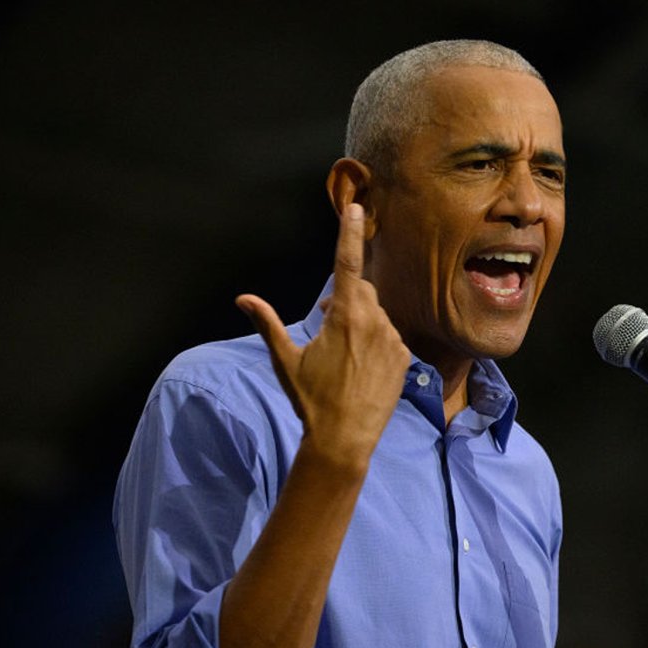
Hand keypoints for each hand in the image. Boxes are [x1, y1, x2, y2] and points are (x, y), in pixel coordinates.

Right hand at [236, 203, 410, 470]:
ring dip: (361, 322)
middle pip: (362, 290)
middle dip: (346, 298)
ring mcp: (392, 339)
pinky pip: (389, 337)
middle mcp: (373, 321)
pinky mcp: (404, 357)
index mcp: (343, 316)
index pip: (347, 263)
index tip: (357, 207)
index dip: (350, 232)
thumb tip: (243, 298)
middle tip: (327, 324)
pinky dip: (376, 343)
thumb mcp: (285, 360)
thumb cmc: (310, 399)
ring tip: (344, 355)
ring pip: (376, 314)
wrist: (344, 439)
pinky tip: (362, 368)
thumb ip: (267, 324)